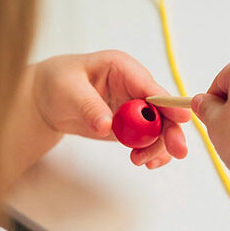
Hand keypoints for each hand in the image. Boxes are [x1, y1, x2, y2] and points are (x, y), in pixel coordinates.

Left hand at [33, 50, 189, 168]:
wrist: (47, 99)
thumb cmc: (57, 83)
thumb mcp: (68, 91)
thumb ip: (89, 107)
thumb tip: (107, 125)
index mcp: (123, 68)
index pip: (150, 86)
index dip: (168, 102)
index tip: (182, 118)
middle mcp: (135, 86)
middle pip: (162, 109)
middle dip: (171, 130)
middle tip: (177, 151)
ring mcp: (136, 106)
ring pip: (159, 127)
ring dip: (156, 146)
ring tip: (140, 161)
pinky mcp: (132, 124)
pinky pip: (149, 138)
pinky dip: (151, 150)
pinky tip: (147, 162)